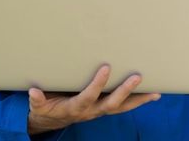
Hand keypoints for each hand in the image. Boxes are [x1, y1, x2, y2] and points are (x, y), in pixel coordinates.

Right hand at [27, 65, 160, 134]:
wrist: (52, 121)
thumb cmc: (46, 108)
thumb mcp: (39, 106)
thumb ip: (38, 100)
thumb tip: (33, 91)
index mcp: (76, 107)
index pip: (89, 96)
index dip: (97, 84)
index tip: (106, 67)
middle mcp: (92, 111)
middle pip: (111, 104)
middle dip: (124, 91)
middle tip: (137, 77)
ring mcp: (100, 110)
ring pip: (122, 107)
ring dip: (139, 100)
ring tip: (155, 91)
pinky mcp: (106, 107)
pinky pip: (125, 106)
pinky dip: (139, 101)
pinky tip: (154, 94)